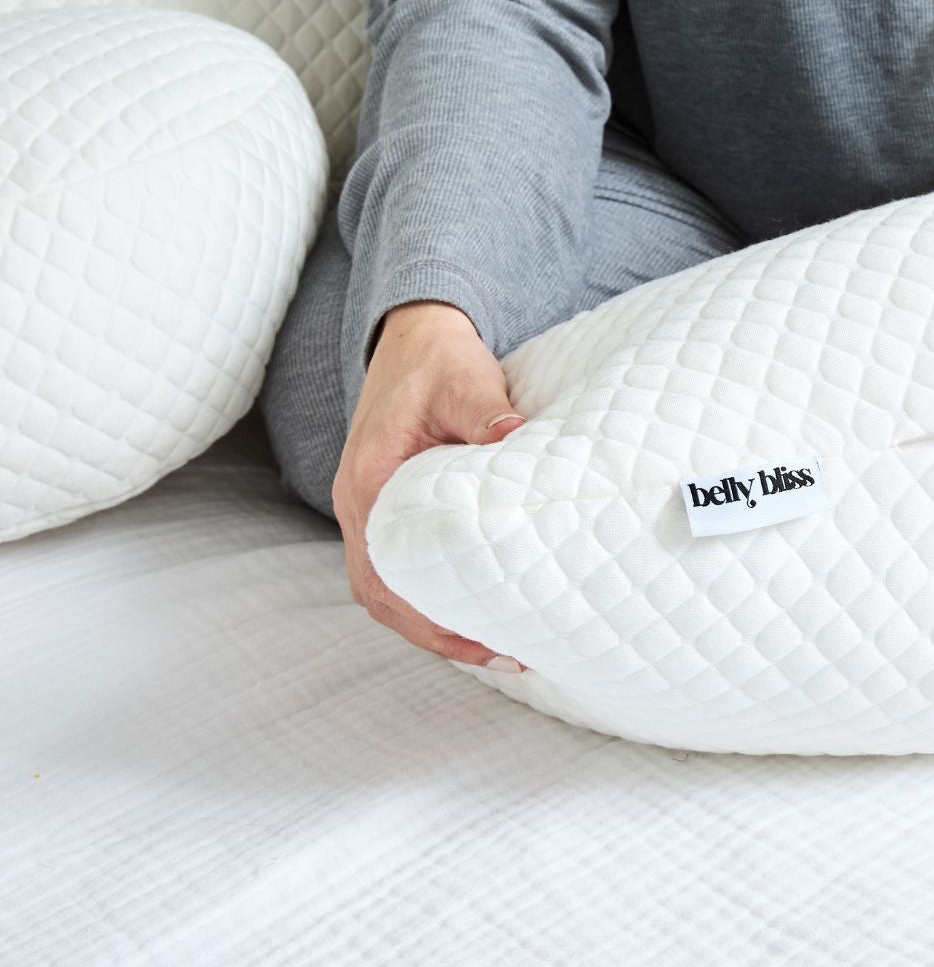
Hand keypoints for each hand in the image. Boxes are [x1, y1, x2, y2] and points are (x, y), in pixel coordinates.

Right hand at [331, 300, 529, 670]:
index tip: (480, 638)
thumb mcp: (464, 380)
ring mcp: (370, 509)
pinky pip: (398, 567)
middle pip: (382, 595)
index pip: (384, 572)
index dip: (428, 614)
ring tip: (495, 645)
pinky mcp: (388, 506)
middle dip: (436, 633)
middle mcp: (360, 504)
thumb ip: (485, 410)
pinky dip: (428, 596)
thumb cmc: (439, 361)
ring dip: (431, 622)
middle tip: (504, 654)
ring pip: (386, 588)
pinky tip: (473, 607)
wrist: (415, 338)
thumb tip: (514, 434)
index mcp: (370, 483)